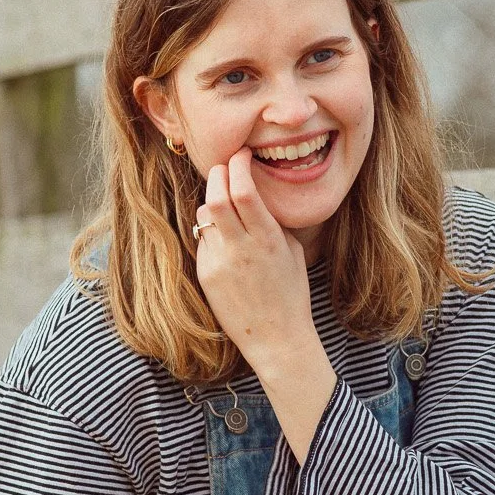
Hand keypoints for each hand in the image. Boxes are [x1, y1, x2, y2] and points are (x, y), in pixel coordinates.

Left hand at [194, 151, 336, 460]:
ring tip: (227, 206)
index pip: (244, 190)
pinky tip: (224, 239)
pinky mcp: (206, 274)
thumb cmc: (291, 292)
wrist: (277, 338)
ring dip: (213, 202)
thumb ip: (272, 221)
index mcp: (268, 239)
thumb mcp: (292, 250)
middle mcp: (241, 248)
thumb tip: (255, 192)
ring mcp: (219, 261)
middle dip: (218, 174)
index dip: (238, 165)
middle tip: (225, 166)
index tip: (241, 155)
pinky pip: (202, 239)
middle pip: (215, 195)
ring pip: (205, 214)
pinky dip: (211, 230)